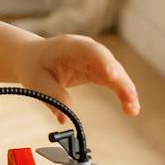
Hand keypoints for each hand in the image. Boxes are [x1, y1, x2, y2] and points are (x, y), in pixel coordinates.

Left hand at [10, 34, 139, 120]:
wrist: (31, 57)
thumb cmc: (33, 66)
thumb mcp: (36, 82)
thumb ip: (52, 97)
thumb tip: (66, 118)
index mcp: (70, 46)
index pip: (90, 51)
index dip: (103, 61)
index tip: (111, 75)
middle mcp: (87, 49)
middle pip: (109, 63)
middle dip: (120, 81)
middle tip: (130, 101)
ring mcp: (95, 58)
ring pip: (116, 72)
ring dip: (126, 90)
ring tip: (133, 110)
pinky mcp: (98, 69)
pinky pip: (113, 80)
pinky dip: (122, 93)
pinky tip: (130, 108)